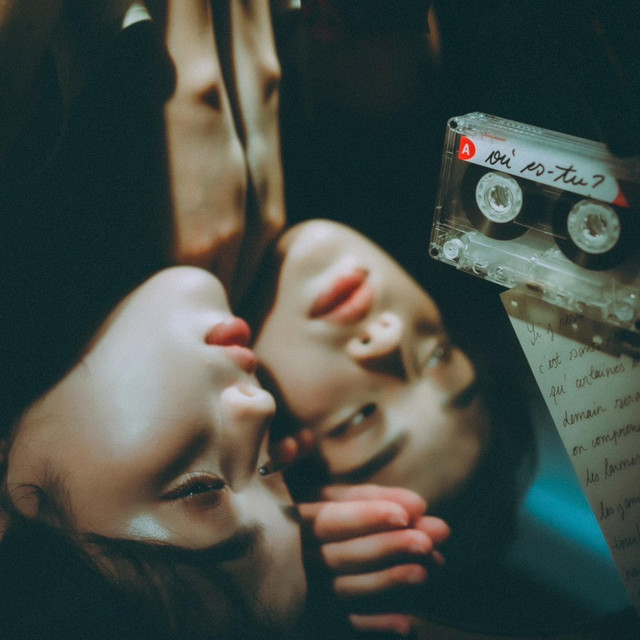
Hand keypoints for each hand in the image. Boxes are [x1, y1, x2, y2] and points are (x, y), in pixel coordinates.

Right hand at [297, 484, 449, 635]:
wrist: (278, 558)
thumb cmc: (317, 519)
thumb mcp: (332, 499)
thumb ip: (371, 498)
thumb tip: (418, 505)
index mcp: (297, 521)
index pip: (330, 519)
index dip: (367, 516)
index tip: (405, 515)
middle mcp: (299, 558)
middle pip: (344, 555)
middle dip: (387, 547)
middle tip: (426, 543)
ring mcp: (307, 590)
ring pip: (347, 589)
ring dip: (387, 582)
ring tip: (424, 573)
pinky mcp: (317, 617)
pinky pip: (347, 624)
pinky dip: (375, 624)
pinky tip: (406, 623)